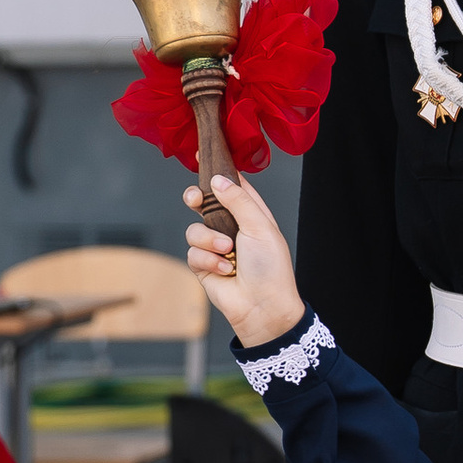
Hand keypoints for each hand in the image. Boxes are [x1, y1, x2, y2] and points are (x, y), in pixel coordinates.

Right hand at [183, 176, 301, 345]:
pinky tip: (226, 271)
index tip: (202, 155)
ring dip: (210, 241)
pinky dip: (208, 261)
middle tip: (196, 199)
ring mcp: (216, 247)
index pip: (231, 186)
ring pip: (194, 230)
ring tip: (229, 253)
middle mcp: (231, 227)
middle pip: (205, 203)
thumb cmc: (270, 268)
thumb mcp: (259, 226)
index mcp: (251, 214)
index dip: (217, 171)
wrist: (262, 307)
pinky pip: (192, 252)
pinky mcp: (203, 265)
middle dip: (197, 199)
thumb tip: (218, 179)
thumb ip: (238, 200)